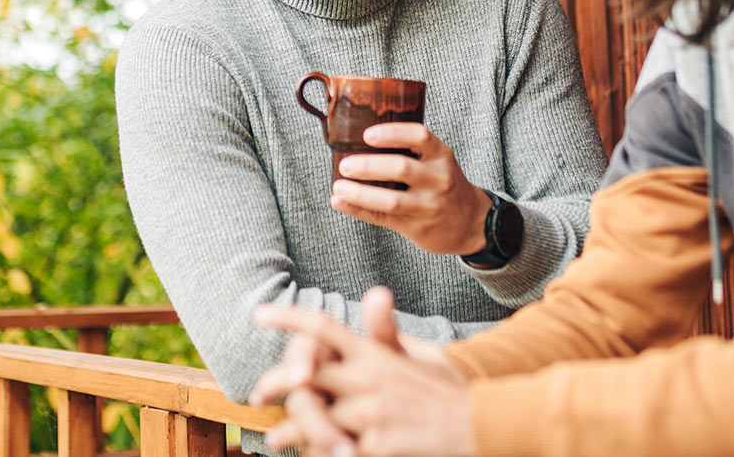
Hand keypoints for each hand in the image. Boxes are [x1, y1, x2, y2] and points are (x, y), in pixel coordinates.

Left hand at [252, 287, 475, 456]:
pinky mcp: (378, 444)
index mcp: (375, 353)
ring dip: (289, 429)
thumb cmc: (442, 388)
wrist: (479, 421)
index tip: (259, 314)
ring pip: (314, 417)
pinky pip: (335, 449)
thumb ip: (384, 334)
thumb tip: (375, 293)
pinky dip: (318, 452)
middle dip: (274, 383)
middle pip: (306, 373)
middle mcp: (370, 377)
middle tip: (255, 395)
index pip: (324, 327)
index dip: (290, 317)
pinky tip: (309, 455)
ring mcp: (373, 412)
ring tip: (274, 438)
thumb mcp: (414, 356)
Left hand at [332, 123, 490, 255]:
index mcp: (441, 156)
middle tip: (345, 165)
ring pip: (391, 200)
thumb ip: (411, 151)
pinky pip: (383, 219)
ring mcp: (428, 206)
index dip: (392, 134)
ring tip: (338, 188)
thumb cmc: (445, 185)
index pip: (419, 137)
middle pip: (402, 169)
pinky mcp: (417, 227)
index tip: (367, 135)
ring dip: (360, 194)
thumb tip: (360, 139)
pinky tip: (340, 203)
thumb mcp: (438, 162)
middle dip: (369, 166)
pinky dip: (358, 210)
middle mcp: (438, 180)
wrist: (471, 223)